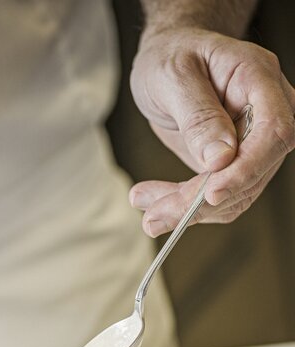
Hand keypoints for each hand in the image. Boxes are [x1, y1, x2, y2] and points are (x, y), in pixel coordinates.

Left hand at [129, 27, 294, 236]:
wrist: (168, 60)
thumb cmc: (172, 57)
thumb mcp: (174, 77)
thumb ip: (198, 116)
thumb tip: (219, 158)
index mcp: (258, 80)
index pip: (274, 132)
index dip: (246, 168)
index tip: (211, 193)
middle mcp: (265, 114)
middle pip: (252, 171)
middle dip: (202, 201)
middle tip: (155, 216)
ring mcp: (251, 143)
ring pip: (235, 193)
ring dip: (188, 211)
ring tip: (146, 211)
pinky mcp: (231, 164)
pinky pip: (216, 197)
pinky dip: (185, 208)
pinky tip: (153, 203)